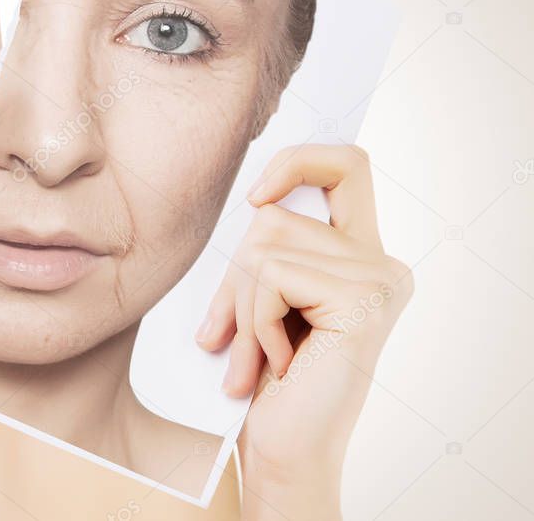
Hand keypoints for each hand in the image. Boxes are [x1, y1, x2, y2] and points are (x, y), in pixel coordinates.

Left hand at [195, 144, 413, 519]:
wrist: (286, 450)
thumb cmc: (267, 379)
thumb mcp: (261, 298)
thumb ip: (267, 249)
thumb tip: (253, 203)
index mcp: (358, 255)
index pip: (346, 166)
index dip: (298, 161)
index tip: (254, 198)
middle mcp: (381, 262)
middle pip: (275, 215)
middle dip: (234, 276)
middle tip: (231, 335)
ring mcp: (380, 280)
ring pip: (265, 245)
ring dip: (241, 305)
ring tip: (254, 355)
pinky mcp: (365, 300)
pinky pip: (273, 275)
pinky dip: (255, 320)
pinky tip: (277, 362)